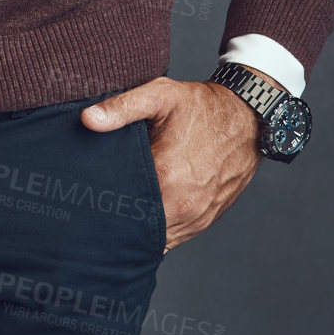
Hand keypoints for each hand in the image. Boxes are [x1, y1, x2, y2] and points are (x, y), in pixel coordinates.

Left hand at [81, 73, 275, 252]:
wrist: (247, 119)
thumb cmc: (202, 106)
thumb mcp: (161, 95)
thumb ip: (122, 107)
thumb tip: (87, 120)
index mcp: (165, 175)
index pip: (119, 203)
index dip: (100, 200)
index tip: (87, 193)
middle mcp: (181, 204)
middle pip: (134, 226)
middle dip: (115, 219)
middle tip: (96, 205)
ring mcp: (195, 217)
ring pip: (153, 239)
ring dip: (136, 229)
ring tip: (118, 211)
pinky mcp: (204, 221)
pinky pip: (172, 239)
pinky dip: (155, 232)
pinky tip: (142, 217)